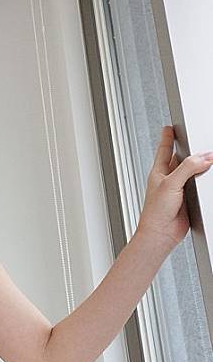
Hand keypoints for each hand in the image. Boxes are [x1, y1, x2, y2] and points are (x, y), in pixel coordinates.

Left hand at [136, 125, 212, 249]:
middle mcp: (168, 179)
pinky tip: (208, 178)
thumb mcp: (170, 184)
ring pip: (192, 171)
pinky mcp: (188, 198)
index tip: (169, 127)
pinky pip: (199, 185)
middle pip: (182, 158)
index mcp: (159, 172)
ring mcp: (179, 188)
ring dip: (200, 166)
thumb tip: (204, 158)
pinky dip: (204, 180)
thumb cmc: (155, 212)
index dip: (167, 137)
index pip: (164, 149)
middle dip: (190, 150)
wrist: (161, 234)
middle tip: (197, 141)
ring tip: (207, 159)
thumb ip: (187, 168)